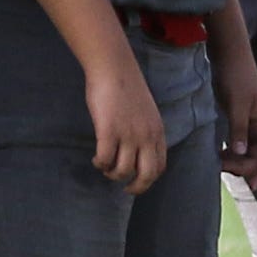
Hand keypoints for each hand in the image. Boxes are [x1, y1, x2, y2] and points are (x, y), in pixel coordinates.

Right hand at [83, 48, 167, 193]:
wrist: (114, 68)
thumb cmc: (127, 87)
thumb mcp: (147, 112)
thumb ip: (146, 132)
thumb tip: (139, 151)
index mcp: (157, 132)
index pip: (159, 166)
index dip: (148, 179)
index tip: (137, 182)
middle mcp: (146, 137)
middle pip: (146, 175)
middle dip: (135, 187)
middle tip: (124, 188)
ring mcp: (128, 135)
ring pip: (122, 170)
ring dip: (112, 173)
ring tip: (105, 167)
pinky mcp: (108, 132)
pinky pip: (105, 160)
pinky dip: (100, 164)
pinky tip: (96, 159)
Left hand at [212, 45, 256, 188]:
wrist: (228, 54)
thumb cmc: (235, 76)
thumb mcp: (236, 103)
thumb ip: (238, 128)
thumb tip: (241, 153)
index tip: (251, 186)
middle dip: (245, 167)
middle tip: (224, 169)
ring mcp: (252, 122)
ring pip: (249, 150)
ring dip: (238, 160)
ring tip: (220, 162)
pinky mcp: (240, 118)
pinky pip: (241, 142)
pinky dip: (233, 150)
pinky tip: (220, 152)